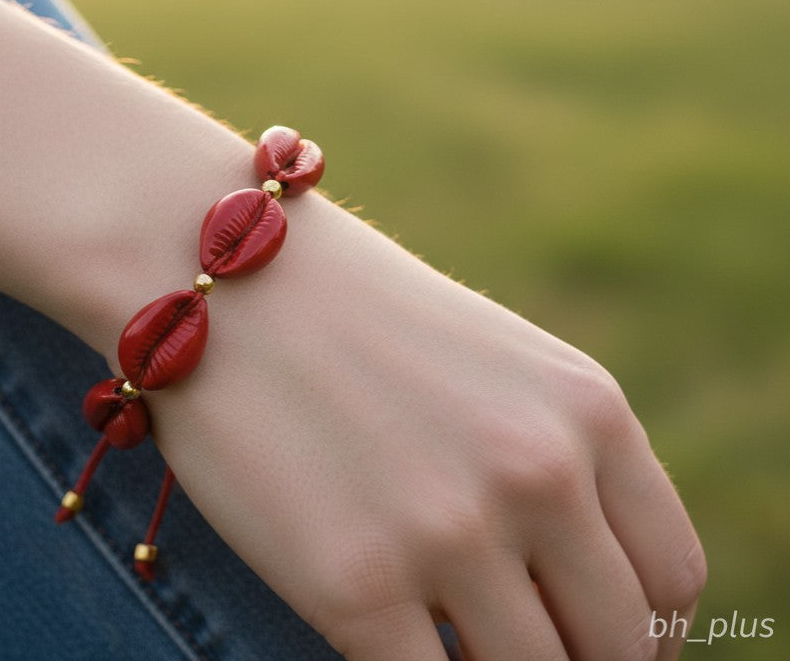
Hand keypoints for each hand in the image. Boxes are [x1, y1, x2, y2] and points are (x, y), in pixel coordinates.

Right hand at [147, 193, 705, 659]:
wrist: (223, 271)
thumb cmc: (353, 316)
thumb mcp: (494, 363)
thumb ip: (557, 462)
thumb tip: (579, 585)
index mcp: (586, 410)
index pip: (670, 576)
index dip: (641, 629)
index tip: (587, 633)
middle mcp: (537, 471)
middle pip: (620, 648)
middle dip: (571, 659)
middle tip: (505, 642)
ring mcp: (447, 531)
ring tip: (438, 631)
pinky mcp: (352, 583)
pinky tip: (382, 633)